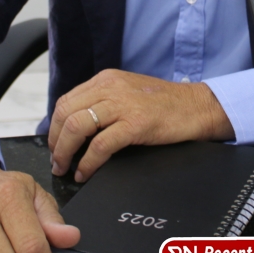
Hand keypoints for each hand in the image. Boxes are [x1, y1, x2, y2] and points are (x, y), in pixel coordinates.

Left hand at [48, 69, 234, 181]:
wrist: (198, 106)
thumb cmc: (166, 104)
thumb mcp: (129, 92)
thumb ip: (105, 102)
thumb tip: (78, 126)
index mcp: (107, 80)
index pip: (67, 101)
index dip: (56, 126)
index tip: (56, 144)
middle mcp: (111, 88)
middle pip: (66, 113)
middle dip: (56, 141)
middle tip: (58, 160)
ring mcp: (123, 105)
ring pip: (77, 127)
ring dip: (65, 152)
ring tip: (66, 168)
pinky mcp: (136, 123)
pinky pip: (100, 145)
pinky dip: (88, 163)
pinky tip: (86, 172)